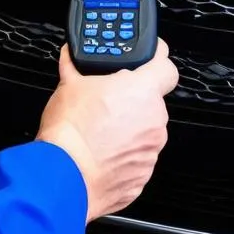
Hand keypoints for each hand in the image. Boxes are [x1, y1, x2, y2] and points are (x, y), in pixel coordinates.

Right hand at [38, 40, 177, 221]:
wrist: (67, 174)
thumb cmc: (71, 129)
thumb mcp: (67, 84)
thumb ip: (75, 66)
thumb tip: (71, 57)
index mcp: (141, 90)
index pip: (166, 66)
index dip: (156, 62)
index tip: (145, 62)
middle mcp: (154, 120)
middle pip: (153, 102)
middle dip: (133, 99)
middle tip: (107, 100)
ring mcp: (152, 151)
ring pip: (146, 131)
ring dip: (128, 127)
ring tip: (99, 130)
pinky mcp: (143, 176)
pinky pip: (138, 157)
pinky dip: (124, 153)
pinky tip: (101, 151)